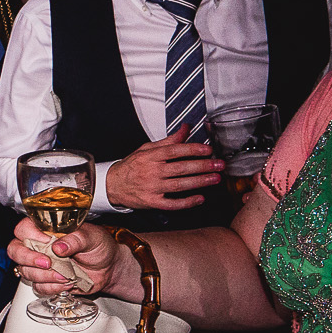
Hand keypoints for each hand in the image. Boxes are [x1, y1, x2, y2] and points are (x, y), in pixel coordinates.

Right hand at [9, 217, 122, 297]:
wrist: (109, 268)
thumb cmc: (100, 247)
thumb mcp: (92, 237)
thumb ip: (76, 239)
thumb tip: (58, 246)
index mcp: (46, 230)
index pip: (23, 229)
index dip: (30, 236)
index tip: (47, 243)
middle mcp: (39, 246)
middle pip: (15, 250)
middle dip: (29, 259)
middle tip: (48, 263)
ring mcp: (40, 265)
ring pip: (25, 271)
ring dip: (45, 276)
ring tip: (66, 274)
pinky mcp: (45, 281)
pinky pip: (38, 287)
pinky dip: (53, 287)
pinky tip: (67, 282)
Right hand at [104, 128, 222, 210]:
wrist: (111, 185)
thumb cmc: (131, 166)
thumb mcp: (146, 149)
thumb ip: (168, 141)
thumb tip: (185, 129)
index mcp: (150, 157)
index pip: (174, 151)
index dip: (192, 150)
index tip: (207, 150)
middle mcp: (151, 172)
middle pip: (180, 168)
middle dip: (202, 166)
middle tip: (219, 165)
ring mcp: (152, 188)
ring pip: (179, 185)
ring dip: (199, 182)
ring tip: (215, 178)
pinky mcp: (152, 202)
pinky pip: (172, 203)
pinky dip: (187, 202)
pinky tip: (200, 198)